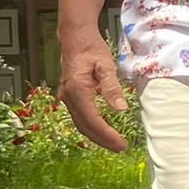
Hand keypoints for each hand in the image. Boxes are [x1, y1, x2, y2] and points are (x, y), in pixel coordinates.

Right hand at [57, 35, 130, 152]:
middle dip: (103, 140)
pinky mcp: (69, 97)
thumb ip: (112, 87)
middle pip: (85, 127)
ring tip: (114, 143)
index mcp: (77, 91)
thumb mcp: (106, 66)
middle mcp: (68, 98)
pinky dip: (91, 128)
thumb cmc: (91, 49)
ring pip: (81, 124)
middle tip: (121, 149)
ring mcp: (67, 98)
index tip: (122, 144)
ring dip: (97, 136)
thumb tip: (121, 108)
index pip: (93, 120)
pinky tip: (102, 131)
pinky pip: (79, 118)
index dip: (107, 135)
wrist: (75, 39)